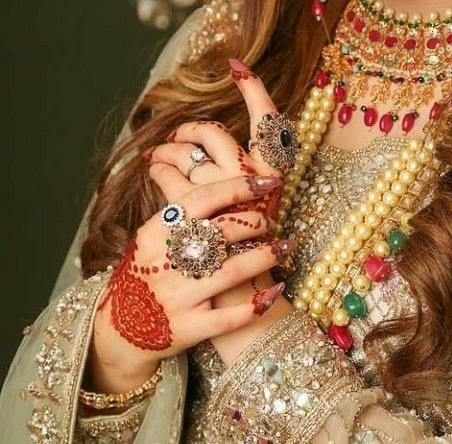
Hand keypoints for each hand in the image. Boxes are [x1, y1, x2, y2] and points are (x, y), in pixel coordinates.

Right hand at [90, 172, 290, 387]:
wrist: (117, 329)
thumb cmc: (143, 272)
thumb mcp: (150, 237)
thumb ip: (179, 211)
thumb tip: (215, 173)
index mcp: (156, 232)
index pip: (203, 199)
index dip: (239, 187)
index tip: (267, 182)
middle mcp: (167, 262)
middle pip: (223, 232)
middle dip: (256, 222)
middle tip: (270, 220)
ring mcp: (178, 297)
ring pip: (233, 271)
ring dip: (266, 256)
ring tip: (284, 246)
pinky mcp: (189, 328)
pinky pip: (230, 317)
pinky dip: (257, 303)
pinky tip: (276, 290)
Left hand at [145, 58, 300, 363]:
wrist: (236, 299)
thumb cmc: (244, 251)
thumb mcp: (249, 209)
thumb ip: (238, 179)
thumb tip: (214, 145)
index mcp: (272, 175)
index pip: (268, 120)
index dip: (253, 89)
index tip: (236, 64)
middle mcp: (251, 179)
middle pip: (214, 131)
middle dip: (190, 127)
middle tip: (179, 133)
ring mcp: (222, 194)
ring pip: (185, 150)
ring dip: (168, 148)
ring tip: (160, 156)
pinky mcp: (194, 212)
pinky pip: (167, 173)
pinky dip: (158, 168)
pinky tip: (155, 171)